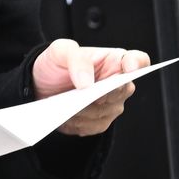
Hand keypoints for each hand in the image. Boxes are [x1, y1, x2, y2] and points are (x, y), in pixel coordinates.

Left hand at [31, 39, 150, 136]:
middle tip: (79, 94)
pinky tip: (66, 115)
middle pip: (123, 91)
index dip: (137, 64)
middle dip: (99, 93)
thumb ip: (77, 59)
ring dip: (83, 110)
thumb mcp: (59, 51)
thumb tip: (88, 83)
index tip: (129, 68)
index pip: (138, 60)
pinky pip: (95, 126)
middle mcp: (119, 82)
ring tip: (64, 104)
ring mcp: (112, 103)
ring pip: (106, 111)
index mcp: (114, 60)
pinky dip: (78, 123)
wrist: (40, 87)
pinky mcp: (101, 121)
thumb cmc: (55, 66)